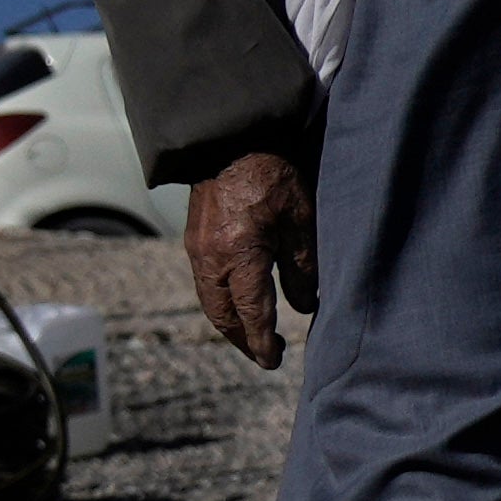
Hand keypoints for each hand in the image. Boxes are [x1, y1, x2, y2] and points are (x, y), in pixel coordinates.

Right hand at [187, 151, 309, 368]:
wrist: (229, 138)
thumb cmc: (273, 175)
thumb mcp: (301, 219)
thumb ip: (303, 266)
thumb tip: (305, 307)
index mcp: (240, 256)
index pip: (251, 313)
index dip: (262, 342)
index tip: (274, 361)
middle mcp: (211, 259)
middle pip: (223, 315)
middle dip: (243, 340)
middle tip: (266, 356)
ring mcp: (198, 250)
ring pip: (210, 302)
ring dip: (230, 324)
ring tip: (252, 337)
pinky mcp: (195, 240)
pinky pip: (205, 284)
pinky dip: (221, 303)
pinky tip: (238, 305)